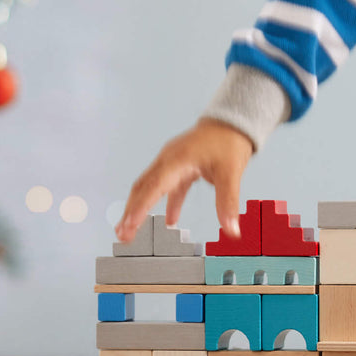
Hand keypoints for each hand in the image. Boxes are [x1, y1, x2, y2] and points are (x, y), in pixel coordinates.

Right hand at [116, 118, 252, 242]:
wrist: (233, 121)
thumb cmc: (229, 140)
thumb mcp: (231, 173)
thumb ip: (228, 202)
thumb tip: (231, 229)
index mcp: (177, 159)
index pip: (154, 186)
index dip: (141, 207)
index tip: (130, 224)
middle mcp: (168, 160)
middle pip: (143, 187)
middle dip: (130, 212)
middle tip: (122, 234)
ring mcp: (172, 163)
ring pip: (149, 188)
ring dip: (140, 209)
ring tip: (130, 230)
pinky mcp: (180, 167)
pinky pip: (168, 188)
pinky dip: (168, 204)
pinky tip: (171, 221)